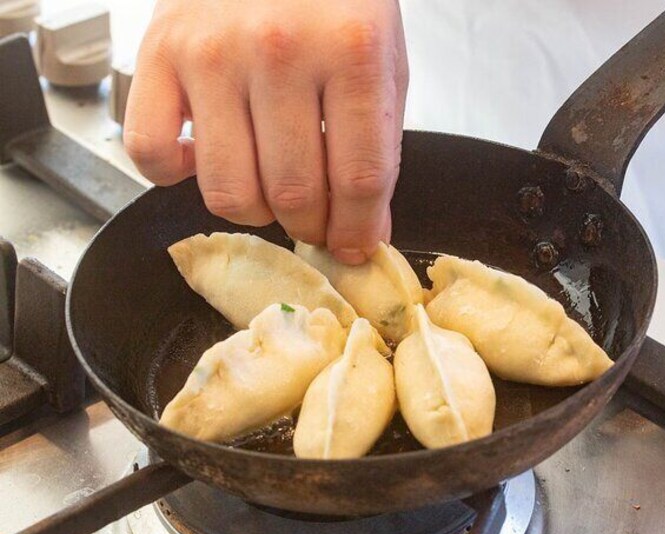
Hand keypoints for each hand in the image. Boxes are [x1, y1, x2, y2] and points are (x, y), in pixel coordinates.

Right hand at [123, 0, 407, 263]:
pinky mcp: (157, 55)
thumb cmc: (335, 0)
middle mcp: (278, 50)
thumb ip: (378, 146)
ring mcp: (211, 53)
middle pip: (293, 193)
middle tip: (316, 220)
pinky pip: (151, 153)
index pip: (358, 178)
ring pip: (227, 190)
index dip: (359, 230)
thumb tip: (364, 231)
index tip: (356, 246)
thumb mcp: (382, 61)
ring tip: (268, 189)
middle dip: (312, 227)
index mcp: (351, 50)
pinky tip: (206, 158)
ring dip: (255, 212)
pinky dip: (176, 177)